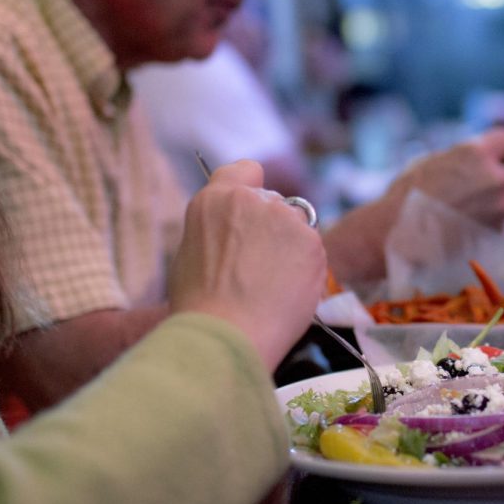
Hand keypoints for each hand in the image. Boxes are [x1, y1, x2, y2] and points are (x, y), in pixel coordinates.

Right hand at [168, 160, 325, 370]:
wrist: (227, 334)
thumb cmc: (200, 305)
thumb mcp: (191, 253)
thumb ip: (217, 231)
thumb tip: (233, 235)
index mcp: (216, 199)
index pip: (246, 170)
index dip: (252, 188)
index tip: (253, 209)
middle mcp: (253, 200)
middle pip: (274, 204)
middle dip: (271, 228)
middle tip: (258, 268)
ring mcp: (286, 219)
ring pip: (296, 228)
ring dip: (290, 249)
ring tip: (271, 287)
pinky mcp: (313, 243)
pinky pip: (312, 252)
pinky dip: (305, 270)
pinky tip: (286, 294)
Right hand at [385, 126, 503, 230]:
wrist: (396, 231)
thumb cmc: (405, 194)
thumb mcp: (431, 161)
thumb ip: (460, 158)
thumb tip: (475, 158)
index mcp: (476, 152)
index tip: (496, 158)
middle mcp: (493, 178)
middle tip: (503, 188)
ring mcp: (497, 208)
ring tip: (493, 212)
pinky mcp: (495, 233)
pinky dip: (502, 230)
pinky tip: (484, 229)